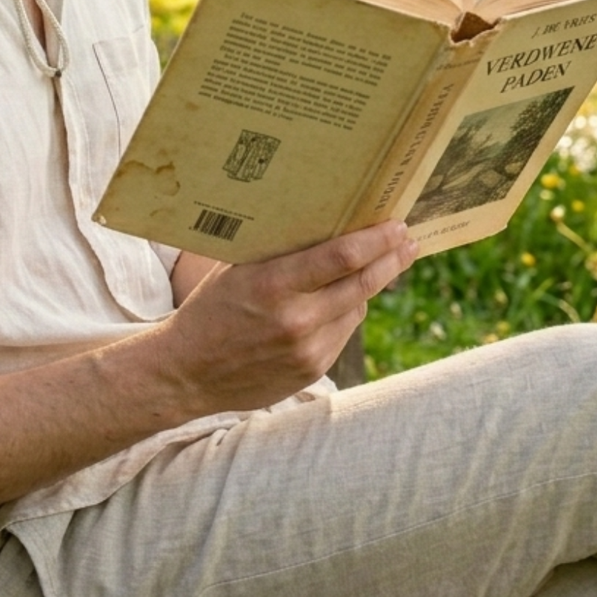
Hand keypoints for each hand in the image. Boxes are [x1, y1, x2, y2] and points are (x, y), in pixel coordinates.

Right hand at [155, 222, 417, 414]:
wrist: (187, 372)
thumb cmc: (210, 308)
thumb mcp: (236, 270)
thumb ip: (278, 253)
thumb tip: (324, 224)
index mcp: (272, 285)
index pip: (341, 257)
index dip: (376, 240)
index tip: (397, 225)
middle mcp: (296, 319)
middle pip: (363, 284)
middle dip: (392, 259)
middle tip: (408, 241)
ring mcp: (307, 350)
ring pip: (357, 307)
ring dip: (369, 285)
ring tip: (376, 264)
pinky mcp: (313, 371)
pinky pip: (343, 333)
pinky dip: (346, 312)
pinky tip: (339, 300)